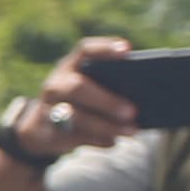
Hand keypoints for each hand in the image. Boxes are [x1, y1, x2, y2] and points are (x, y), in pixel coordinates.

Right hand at [18, 37, 140, 155]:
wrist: (42, 128)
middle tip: (132, 111)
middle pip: (77, 88)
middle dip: (106, 101)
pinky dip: (96, 139)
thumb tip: (147, 99)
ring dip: (105, 125)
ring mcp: (49, 107)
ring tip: (131, 131)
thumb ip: (113, 87)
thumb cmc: (83, 102)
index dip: (105, 48)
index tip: (127, 50)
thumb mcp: (92, 87)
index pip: (86, 50)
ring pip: (75, 116)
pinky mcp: (48, 130)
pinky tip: (113, 141)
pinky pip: (73, 136)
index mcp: (72, 66)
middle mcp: (57, 83)